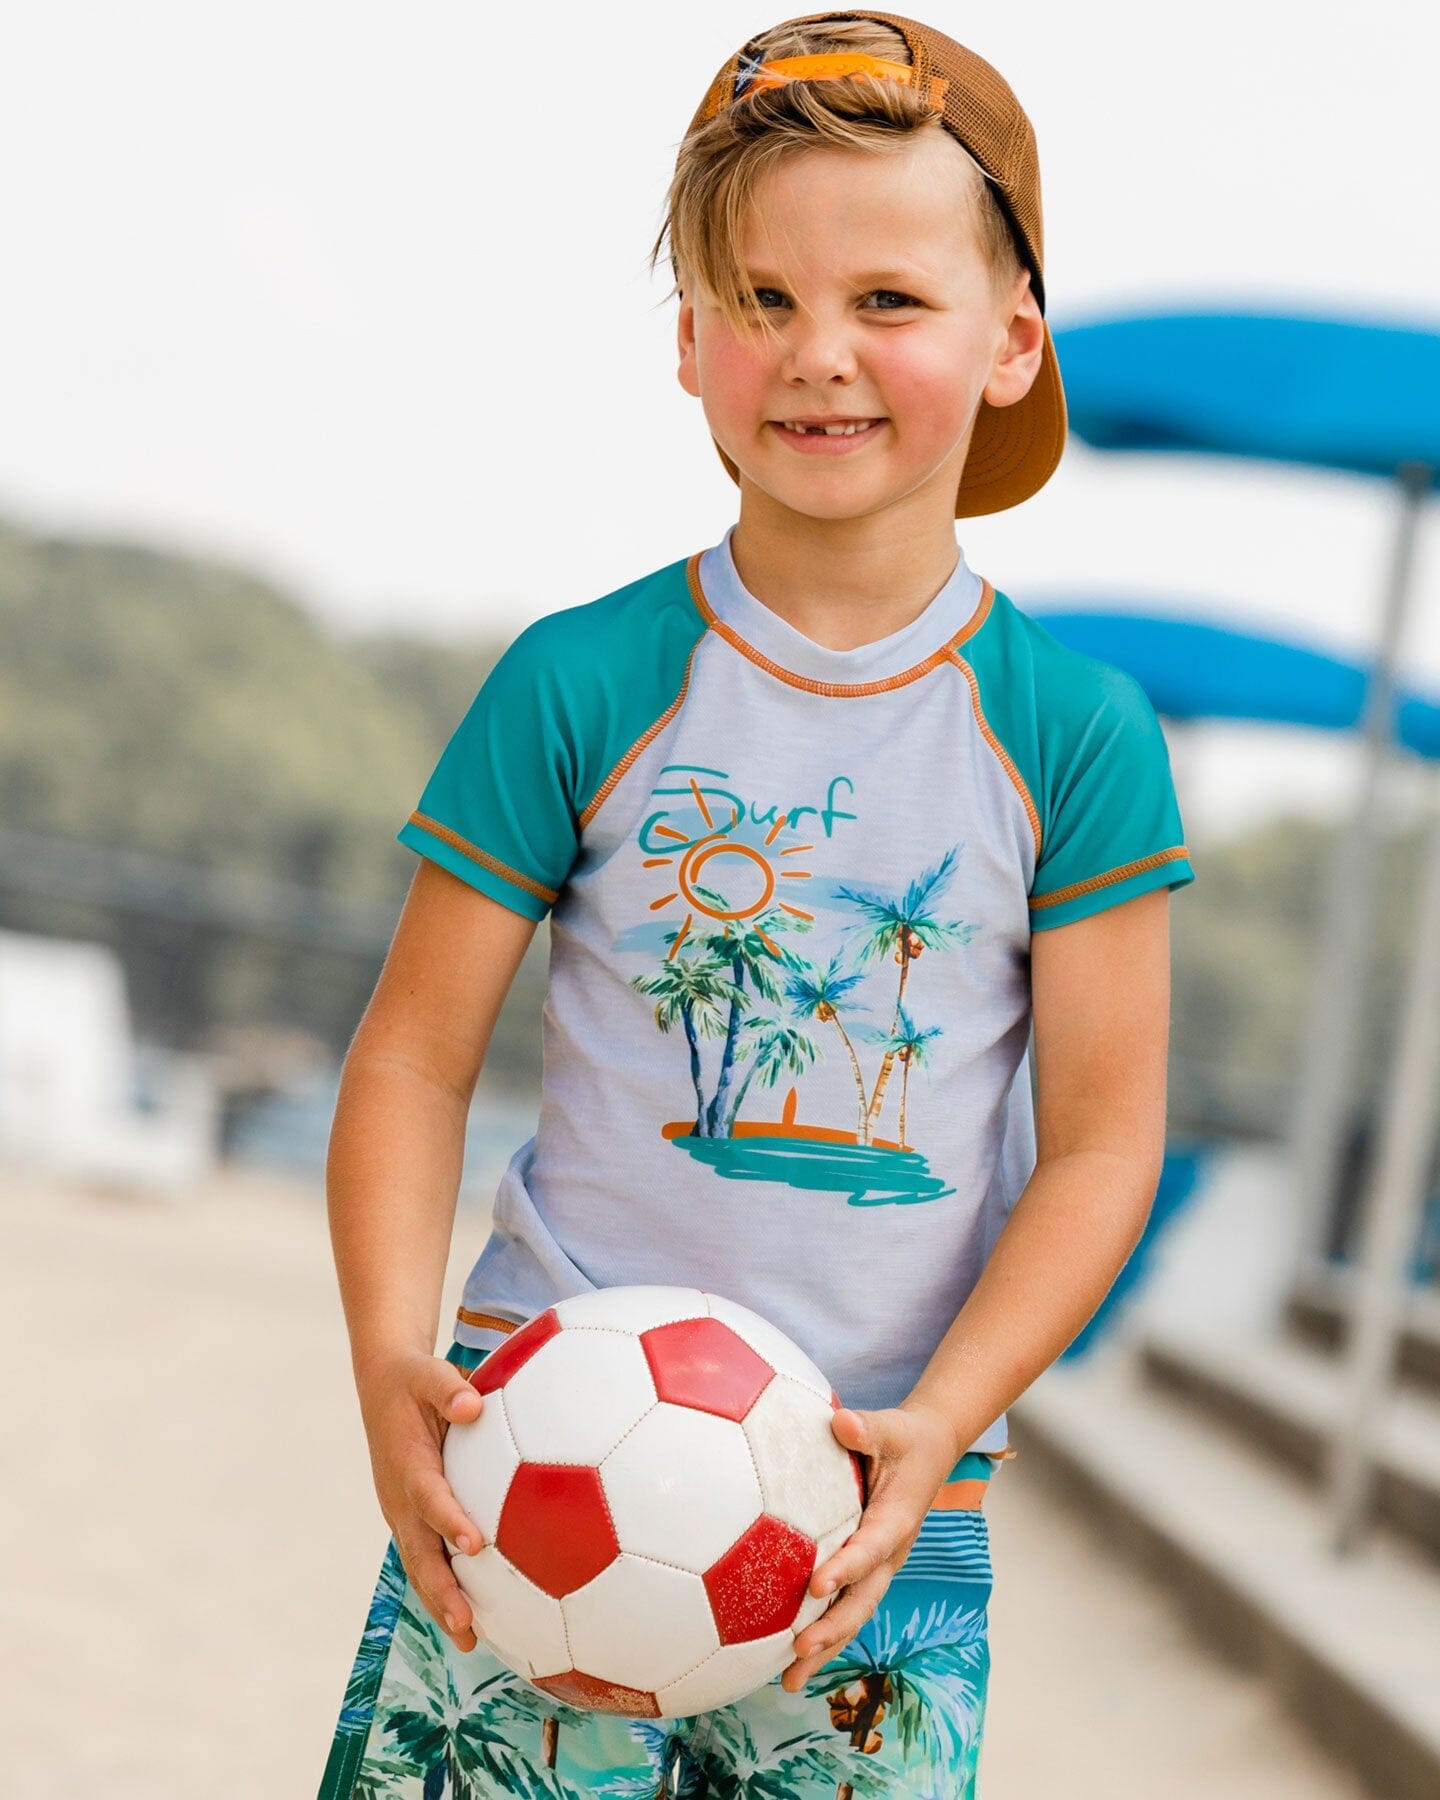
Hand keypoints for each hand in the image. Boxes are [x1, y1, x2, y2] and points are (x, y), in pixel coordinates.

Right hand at [355, 1347, 486, 1652]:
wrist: (384, 1386)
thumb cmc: (412, 1379)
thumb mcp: (426, 1372)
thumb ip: (448, 1388)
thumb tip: (473, 1403)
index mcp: (407, 1464)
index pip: (429, 1498)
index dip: (448, 1521)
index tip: (474, 1545)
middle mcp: (401, 1499)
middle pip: (419, 1552)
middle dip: (440, 1591)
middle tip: (465, 1623)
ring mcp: (404, 1515)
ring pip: (421, 1566)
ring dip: (441, 1603)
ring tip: (471, 1642)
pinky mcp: (412, 1521)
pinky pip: (428, 1559)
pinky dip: (445, 1590)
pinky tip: (478, 1619)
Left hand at [782, 1398, 958, 1692]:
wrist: (929, 1452)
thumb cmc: (904, 1438)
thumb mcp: (891, 1427)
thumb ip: (866, 1428)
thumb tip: (840, 1421)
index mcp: (896, 1521)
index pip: (870, 1549)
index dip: (846, 1568)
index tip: (816, 1584)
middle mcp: (889, 1554)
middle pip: (862, 1600)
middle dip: (832, 1629)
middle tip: (799, 1650)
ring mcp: (878, 1568)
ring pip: (852, 1615)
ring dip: (824, 1648)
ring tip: (788, 1683)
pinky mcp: (864, 1571)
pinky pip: (843, 1608)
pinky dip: (821, 1635)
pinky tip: (784, 1660)